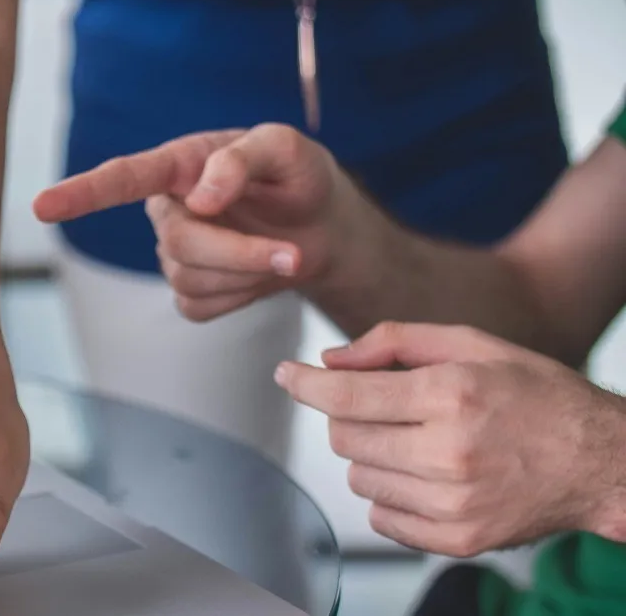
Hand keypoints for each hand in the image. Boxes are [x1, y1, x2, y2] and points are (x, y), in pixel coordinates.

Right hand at [34, 124, 361, 319]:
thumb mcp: (286, 149)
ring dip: (247, 272)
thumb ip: (242, 159)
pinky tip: (258, 275)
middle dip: (238, 253)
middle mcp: (168, 208)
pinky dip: (241, 296)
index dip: (80, 194)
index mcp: (179, 164)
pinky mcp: (190, 292)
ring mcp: (175, 253)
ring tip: (284, 252)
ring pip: (190, 279)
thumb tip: (200, 198)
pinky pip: (200, 307)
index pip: (121, 178)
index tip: (41, 206)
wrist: (323, 227)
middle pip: (179, 242)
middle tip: (292, 253)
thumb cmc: (298, 176)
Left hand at [276, 322, 625, 556]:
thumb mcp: (471, 344)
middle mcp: (449, 453)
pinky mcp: (458, 539)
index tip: (287, 375)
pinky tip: (425, 474)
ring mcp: (453, 503)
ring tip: (418, 441)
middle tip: (387, 406)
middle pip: (344, 438)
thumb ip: (393, 342)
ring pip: (358, 478)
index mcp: (451, 396)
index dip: (305, 384)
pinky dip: (390, 495)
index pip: (347, 396)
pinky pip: (381, 518)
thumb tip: (330, 361)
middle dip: (350, 416)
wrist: (601, 462)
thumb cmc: (537, 396)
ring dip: (372, 456)